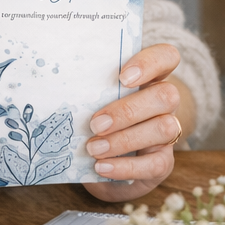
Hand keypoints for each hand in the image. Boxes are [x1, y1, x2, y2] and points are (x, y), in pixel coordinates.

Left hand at [83, 44, 193, 202]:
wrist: (102, 166)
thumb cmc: (95, 124)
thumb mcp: (92, 104)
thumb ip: (87, 91)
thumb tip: (56, 85)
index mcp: (149, 79)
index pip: (167, 57)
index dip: (150, 63)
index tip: (122, 78)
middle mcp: (163, 104)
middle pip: (167, 95)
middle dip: (128, 111)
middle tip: (96, 124)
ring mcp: (167, 133)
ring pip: (165, 128)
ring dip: (125, 139)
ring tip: (94, 148)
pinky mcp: (164, 162)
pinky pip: (156, 163)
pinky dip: (126, 166)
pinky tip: (102, 167)